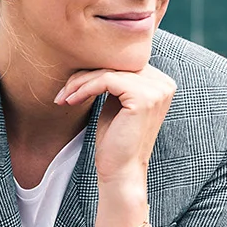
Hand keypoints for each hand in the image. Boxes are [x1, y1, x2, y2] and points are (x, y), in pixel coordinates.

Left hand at [56, 65, 174, 189]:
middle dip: (84, 76)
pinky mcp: (144, 97)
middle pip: (116, 64)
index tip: (70, 87)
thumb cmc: (115, 140)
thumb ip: (116, 80)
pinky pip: (106, 80)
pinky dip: (84, 88)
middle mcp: (164, 83)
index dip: (94, 72)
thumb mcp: (116, 103)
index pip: (123, 64)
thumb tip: (97, 55)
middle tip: (63, 92)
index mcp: (160, 83)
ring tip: (63, 98)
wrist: (121, 171)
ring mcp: (157, 90)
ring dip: (80, 83)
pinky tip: (70, 100)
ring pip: (108, 71)